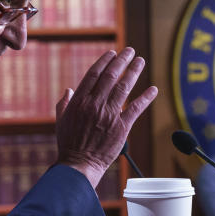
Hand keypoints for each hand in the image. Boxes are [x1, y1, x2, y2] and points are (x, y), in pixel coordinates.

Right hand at [55, 48, 156, 187]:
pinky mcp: (122, 127)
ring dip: (134, 72)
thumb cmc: (68, 144)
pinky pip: (136, 108)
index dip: (105, 61)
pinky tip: (153, 89)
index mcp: (79, 101)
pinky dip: (146, 97)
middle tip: (130, 51)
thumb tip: (69, 89)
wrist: (79, 165)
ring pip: (124, 87)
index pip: (94, 74)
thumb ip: (65, 103)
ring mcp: (109, 115)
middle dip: (122, 60)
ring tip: (140, 61)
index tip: (112, 53)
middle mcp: (95, 104)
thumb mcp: (61, 121)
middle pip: (111, 76)